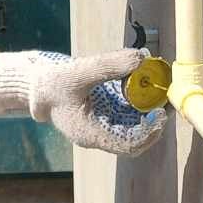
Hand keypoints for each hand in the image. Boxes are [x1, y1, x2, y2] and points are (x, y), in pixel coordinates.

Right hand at [0, 48, 167, 157]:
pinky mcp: (101, 120)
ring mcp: (100, 130)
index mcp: (89, 134)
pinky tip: (143, 92)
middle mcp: (97, 136)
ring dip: (147, 118)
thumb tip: (141, 58)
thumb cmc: (53, 83)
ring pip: (132, 132)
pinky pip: (126, 121)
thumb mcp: (79, 71)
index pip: (127, 145)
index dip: (148, 133)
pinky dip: (138, 110)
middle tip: (165, 105)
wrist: (37, 87)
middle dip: (152, 126)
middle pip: (133, 143)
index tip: (159, 114)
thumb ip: (109, 65)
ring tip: (158, 97)